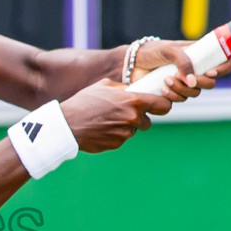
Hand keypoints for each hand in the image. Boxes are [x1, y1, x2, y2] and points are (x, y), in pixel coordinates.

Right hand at [58, 77, 172, 152]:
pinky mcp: (117, 144)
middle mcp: (133, 118)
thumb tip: (133, 90)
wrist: (68, 124)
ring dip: (125, 126)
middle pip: (147, 121)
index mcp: (133, 101)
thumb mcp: (104, 86)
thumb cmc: (84, 101)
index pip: (163, 106)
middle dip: (138, 118)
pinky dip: (114, 134)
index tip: (159, 106)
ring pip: (133, 130)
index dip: (163, 105)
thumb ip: (124, 89)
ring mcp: (125, 133)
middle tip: (122, 113)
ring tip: (106, 120)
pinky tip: (101, 129)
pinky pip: (121, 139)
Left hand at [130, 41, 230, 108]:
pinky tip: (162, 88)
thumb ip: (183, 61)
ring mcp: (185, 82)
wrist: (131, 64)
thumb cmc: (151, 52)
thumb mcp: (169, 50)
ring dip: (182, 89)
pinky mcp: (174, 93)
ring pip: (195, 93)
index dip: (224, 68)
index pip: (223, 60)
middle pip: (211, 83)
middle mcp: (195, 69)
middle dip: (199, 83)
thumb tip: (192, 81)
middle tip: (182, 77)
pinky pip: (181, 100)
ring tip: (165, 80)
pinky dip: (173, 96)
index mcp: (199, 54)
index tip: (211, 72)